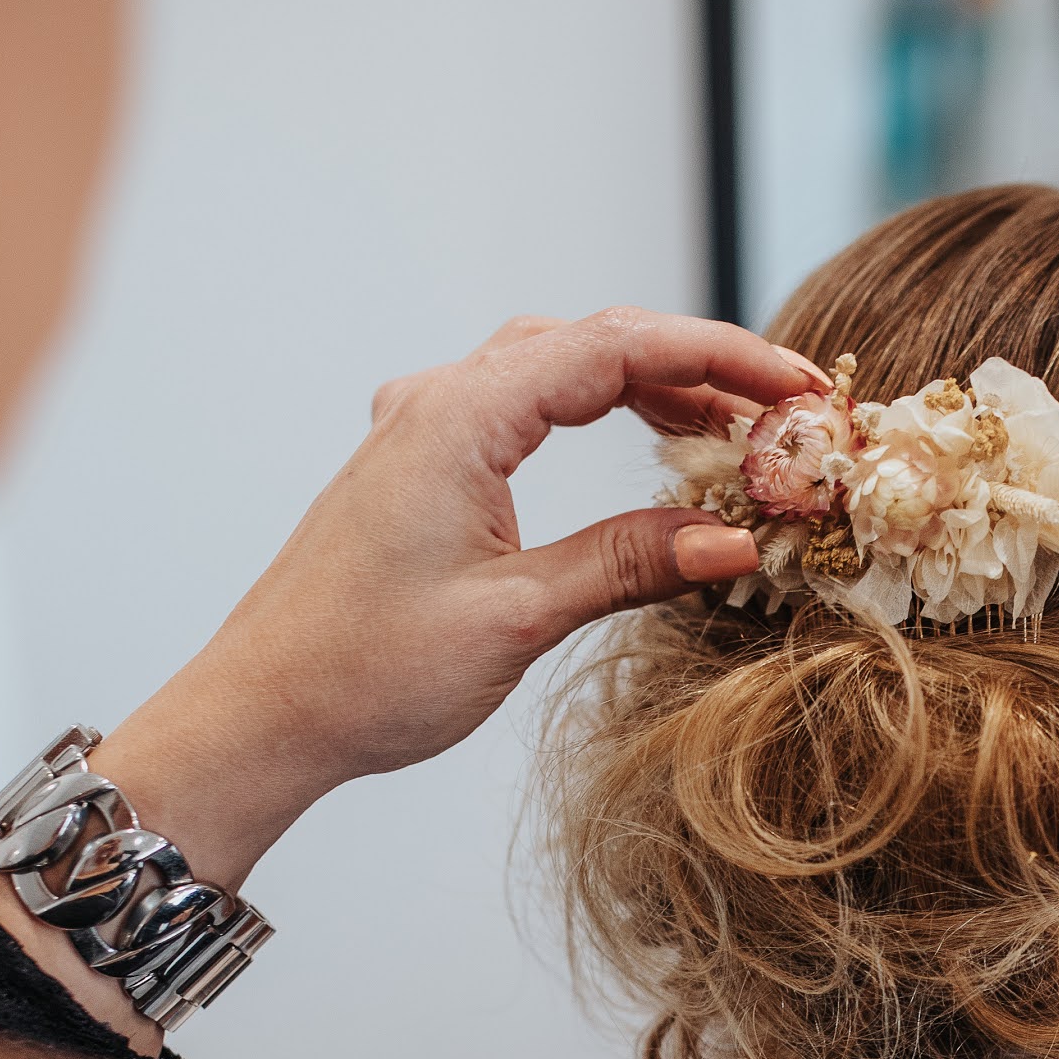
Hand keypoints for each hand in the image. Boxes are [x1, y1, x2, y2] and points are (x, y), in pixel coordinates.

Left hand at [87, 308, 822, 890]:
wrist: (260, 716)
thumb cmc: (362, 672)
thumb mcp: (516, 619)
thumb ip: (628, 564)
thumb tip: (735, 540)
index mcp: (457, 417)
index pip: (615, 348)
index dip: (720, 355)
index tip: (798, 384)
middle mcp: (438, 402)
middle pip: (593, 342)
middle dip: (699, 366)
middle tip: (785, 411)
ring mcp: (425, 428)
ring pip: (559, 368)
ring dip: (651, 387)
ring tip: (734, 428)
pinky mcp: (423, 465)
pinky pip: (527, 405)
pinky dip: (598, 412)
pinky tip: (643, 444)